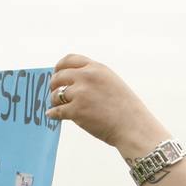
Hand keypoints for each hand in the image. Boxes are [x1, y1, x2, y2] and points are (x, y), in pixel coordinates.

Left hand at [46, 54, 166, 157]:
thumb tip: (72, 80)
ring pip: (56, 95)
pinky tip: (52, 116)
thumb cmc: (124, 108)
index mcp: (97, 68)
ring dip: (53, 101)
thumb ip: (93, 78)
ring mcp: (81, 93)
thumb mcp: (111, 82)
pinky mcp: (76, 111)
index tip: (56, 73)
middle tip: (54, 93)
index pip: (70, 59)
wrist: (133, 126)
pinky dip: (52, 114)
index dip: (59, 67)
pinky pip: (56, 111)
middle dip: (54, 85)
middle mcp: (87, 77)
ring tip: (57, 106)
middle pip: (59, 76)